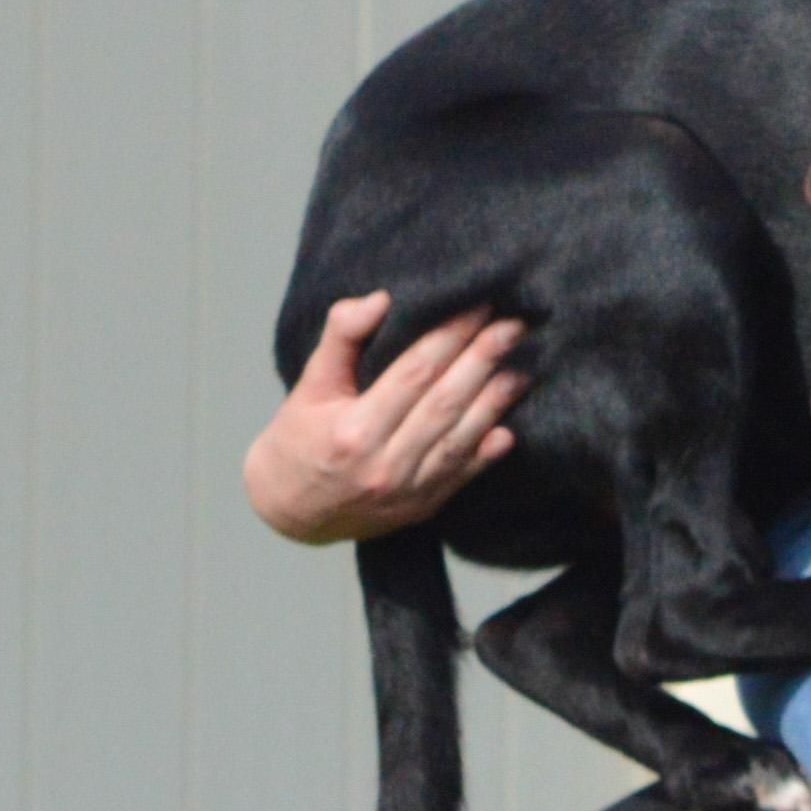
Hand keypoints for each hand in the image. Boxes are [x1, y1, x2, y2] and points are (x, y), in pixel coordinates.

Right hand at [243, 292, 526, 543]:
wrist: (290, 511)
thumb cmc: (298, 440)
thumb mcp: (309, 384)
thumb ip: (341, 337)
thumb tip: (379, 300)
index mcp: (353, 431)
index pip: (414, 374)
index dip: (449, 337)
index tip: (478, 306)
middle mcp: (383, 465)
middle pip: (445, 403)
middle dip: (483, 360)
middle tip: (513, 327)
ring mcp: (406, 492)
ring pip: (460, 439)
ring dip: (495, 403)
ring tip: (521, 367)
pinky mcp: (421, 508)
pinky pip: (461, 477)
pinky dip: (487, 454)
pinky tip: (510, 428)